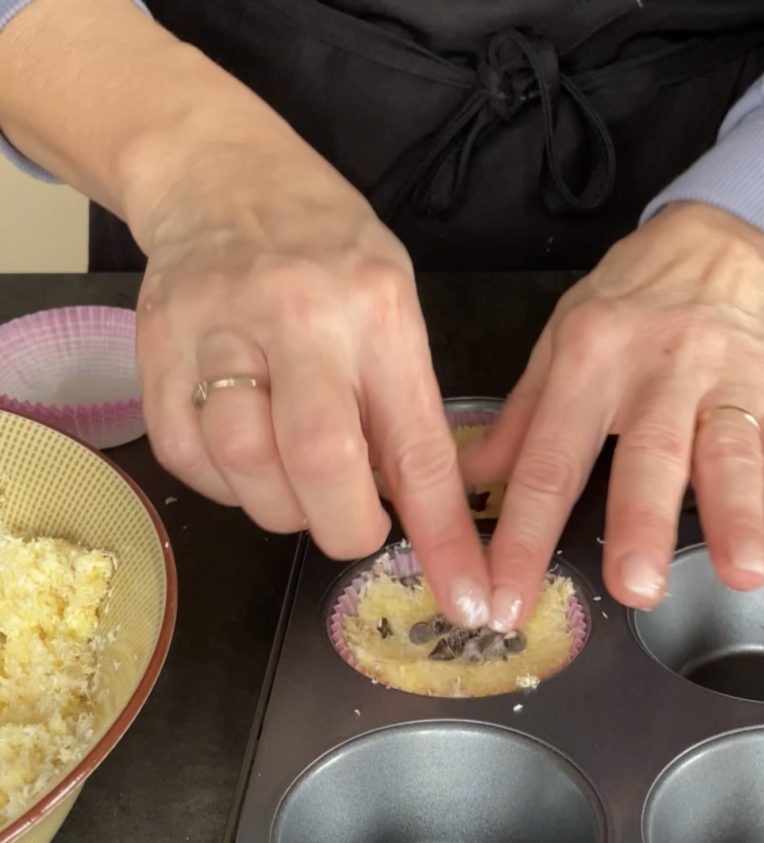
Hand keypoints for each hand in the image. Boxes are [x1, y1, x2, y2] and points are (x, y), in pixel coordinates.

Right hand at [134, 146, 490, 627]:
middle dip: (345, 526)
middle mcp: (299, 316)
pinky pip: (186, 455)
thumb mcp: (394, 309)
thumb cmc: (330, 252)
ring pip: (243, 465)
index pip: (419, 447)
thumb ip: (403, 406)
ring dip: (281, 506)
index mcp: (378, 311)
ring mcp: (217, 328)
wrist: (223, 181)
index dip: (445, 537)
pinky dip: (224, 484)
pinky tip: (247, 459)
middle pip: (318, 459)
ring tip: (297, 481)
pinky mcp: (155, 347)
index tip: (467, 598)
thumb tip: (413, 512)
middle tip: (354, 528)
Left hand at [460, 201, 763, 629]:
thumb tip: (470, 483)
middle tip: (638, 587)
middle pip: (651, 453)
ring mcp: (728, 383)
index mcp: (590, 359)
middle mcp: (660, 370)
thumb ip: (523, 417)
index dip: (524, 536)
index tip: (506, 599)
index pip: (549, 461)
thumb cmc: (630, 299)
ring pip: (733, 454)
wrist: (722, 241)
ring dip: (739, 517)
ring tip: (743, 574)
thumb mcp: (562, 339)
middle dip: (645, 522)